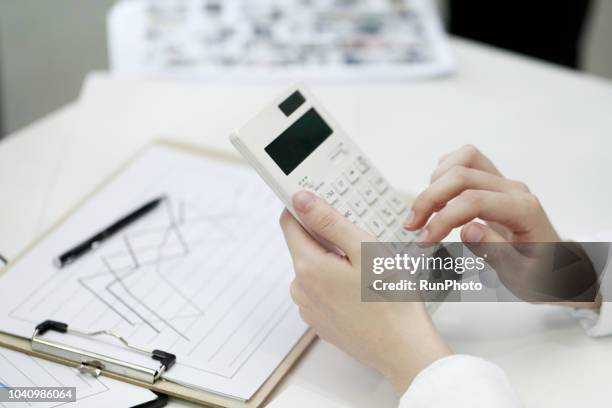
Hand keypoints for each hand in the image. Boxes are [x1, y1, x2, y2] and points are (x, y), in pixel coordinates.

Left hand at [280, 191, 450, 394]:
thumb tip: (301, 200)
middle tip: (362, 241)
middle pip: (305, 246)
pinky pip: (323, 291)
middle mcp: (301, 289)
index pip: (290, 223)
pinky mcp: (322, 322)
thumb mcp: (363, 249)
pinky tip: (364, 289)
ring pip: (316, 268)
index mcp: (308, 267)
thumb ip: (329, 221)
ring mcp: (310, 308)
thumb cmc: (391, 301)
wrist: (405, 351)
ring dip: (335, 261)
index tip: (323, 201)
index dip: (305, 207)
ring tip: (369, 269)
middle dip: (329, 237)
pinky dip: (338, 283)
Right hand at [404, 145, 600, 308]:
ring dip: (436, 183)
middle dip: (430, 199)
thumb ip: (495, 252)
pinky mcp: (494, 182)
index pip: (473, 201)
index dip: (442, 219)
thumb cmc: (540, 276)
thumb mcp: (520, 276)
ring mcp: (504, 183)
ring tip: (425, 213)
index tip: (424, 240)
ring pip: (464, 159)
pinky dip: (445, 174)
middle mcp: (514, 190)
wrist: (557, 269)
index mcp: (524, 211)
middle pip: (462, 175)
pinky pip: (467, 160)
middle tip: (412, 226)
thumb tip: (467, 230)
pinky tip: (438, 200)